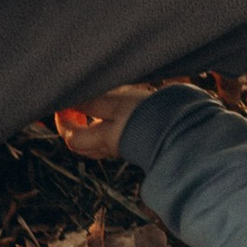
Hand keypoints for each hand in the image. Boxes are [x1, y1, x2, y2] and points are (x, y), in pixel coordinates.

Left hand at [52, 81, 172, 157]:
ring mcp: (124, 146)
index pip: (71, 137)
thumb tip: (69, 100)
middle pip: (80, 146)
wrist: (183, 128)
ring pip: (95, 145)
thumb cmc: (149, 113)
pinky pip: (110, 140)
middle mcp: (111, 146)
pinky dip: (104, 128)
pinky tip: (114, 113)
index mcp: (103, 137)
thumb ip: (91, 101)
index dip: (62, 122)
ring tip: (91, 109)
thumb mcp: (117, 102)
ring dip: (87, 128)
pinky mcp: (136, 142)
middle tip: (74, 108)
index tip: (62, 103)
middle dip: (72, 128)